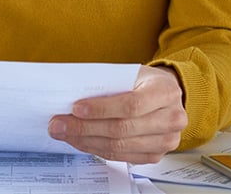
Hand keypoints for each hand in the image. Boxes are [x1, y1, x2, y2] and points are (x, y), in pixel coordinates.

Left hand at [48, 65, 187, 162]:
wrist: (167, 95)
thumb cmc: (146, 82)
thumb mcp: (133, 73)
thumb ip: (110, 84)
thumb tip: (72, 97)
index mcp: (166, 92)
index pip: (131, 105)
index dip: (101, 109)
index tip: (75, 108)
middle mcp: (171, 119)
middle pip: (122, 129)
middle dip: (84, 128)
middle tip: (59, 124)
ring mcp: (165, 141)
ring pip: (119, 146)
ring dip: (86, 141)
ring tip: (64, 133)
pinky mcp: (154, 155)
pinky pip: (120, 156)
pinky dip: (96, 149)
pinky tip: (81, 141)